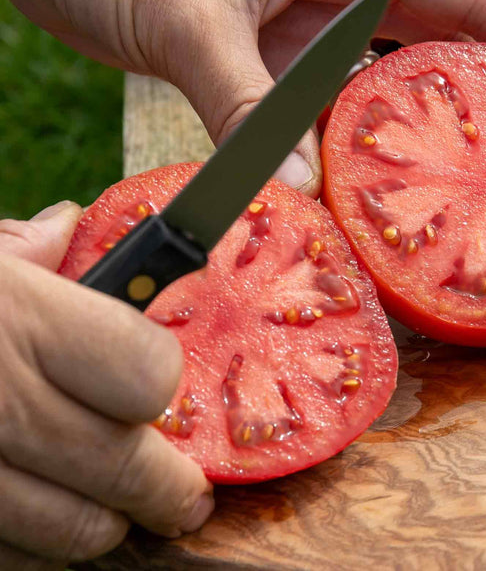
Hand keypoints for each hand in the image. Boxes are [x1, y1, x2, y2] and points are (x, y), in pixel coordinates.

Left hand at [0, 0, 485, 197]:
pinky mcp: (273, 58)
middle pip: (448, 45)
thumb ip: (245, 104)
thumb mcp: (188, 15)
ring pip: (391, 84)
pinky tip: (379, 187)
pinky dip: (360, 146)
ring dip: (431, 131)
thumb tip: (302, 192)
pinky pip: (334, 109)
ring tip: (484, 185)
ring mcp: (309, 26)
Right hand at [0, 203, 213, 567]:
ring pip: (64, 534)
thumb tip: (71, 227)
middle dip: (167, 491)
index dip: (162, 381)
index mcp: (17, 321)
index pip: (145, 372)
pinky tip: (36, 520)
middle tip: (186, 500)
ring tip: (119, 513)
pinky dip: (27, 550)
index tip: (162, 386)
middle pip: (122, 466)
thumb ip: (21, 250)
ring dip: (101, 528)